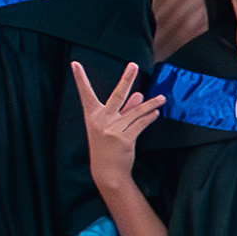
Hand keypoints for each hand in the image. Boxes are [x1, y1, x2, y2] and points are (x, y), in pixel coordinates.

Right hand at [73, 61, 164, 194]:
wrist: (107, 171)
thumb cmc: (107, 147)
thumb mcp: (110, 127)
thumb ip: (124, 110)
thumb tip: (138, 95)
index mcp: (93, 116)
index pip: (86, 93)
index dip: (80, 79)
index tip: (74, 64)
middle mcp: (101, 120)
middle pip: (117, 95)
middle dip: (126, 79)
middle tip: (132, 66)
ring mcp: (112, 129)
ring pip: (136, 111)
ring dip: (151, 104)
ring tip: (162, 98)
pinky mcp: (124, 139)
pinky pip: (140, 124)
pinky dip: (149, 117)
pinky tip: (156, 112)